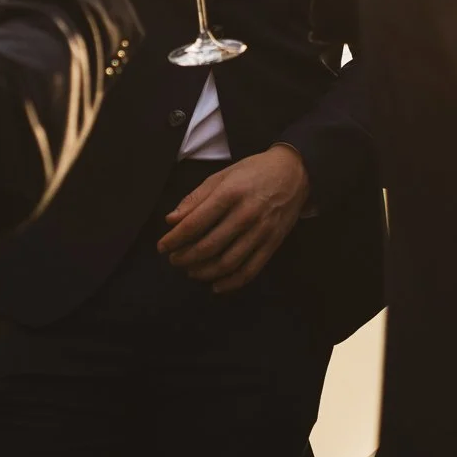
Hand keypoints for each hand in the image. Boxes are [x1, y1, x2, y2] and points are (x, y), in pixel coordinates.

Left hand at [157, 145, 309, 292]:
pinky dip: (231, 282)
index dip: (175, 238)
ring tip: (191, 271)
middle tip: (174, 260)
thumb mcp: (222, 176)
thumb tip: (171, 220)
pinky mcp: (273, 243)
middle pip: (209, 246)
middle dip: (186, 257)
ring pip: (227, 262)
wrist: (294, 172)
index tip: (162, 246)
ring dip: (204, 272)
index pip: (195, 223)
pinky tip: (217, 285)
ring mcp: (262, 230)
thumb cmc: (254, 171)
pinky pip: (250, 270)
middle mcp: (246, 213)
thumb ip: (196, 198)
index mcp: (231, 193)